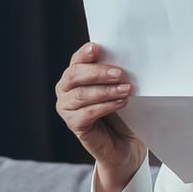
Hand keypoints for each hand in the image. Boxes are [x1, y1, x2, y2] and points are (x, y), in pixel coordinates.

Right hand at [54, 42, 145, 191]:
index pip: (76, 60)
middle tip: (120, 73)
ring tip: (127, 89)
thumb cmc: (122, 112)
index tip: (97, 48)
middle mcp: (65, 90)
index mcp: (74, 76)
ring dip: (106, 91)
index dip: (85, 53)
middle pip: (75, 75)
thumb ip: (114, 74)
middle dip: (98, 72)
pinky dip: (105, 106)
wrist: (125, 144)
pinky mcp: (74, 125)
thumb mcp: (118, 88)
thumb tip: (124, 59)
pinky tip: (122, 103)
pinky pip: (87, 113)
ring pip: (82, 94)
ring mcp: (66, 108)